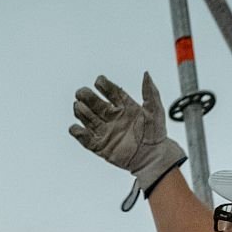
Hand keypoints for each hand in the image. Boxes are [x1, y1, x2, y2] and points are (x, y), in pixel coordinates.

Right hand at [70, 73, 186, 211]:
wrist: (153, 157)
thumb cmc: (156, 134)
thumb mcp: (156, 110)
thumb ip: (150, 93)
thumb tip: (146, 74)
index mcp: (125, 107)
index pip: (112, 93)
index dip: (105, 86)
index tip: (99, 81)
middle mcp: (113, 118)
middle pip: (96, 105)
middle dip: (87, 97)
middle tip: (81, 92)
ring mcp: (106, 132)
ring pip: (89, 120)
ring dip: (82, 113)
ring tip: (78, 106)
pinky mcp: (101, 147)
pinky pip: (86, 140)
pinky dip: (79, 134)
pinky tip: (74, 128)